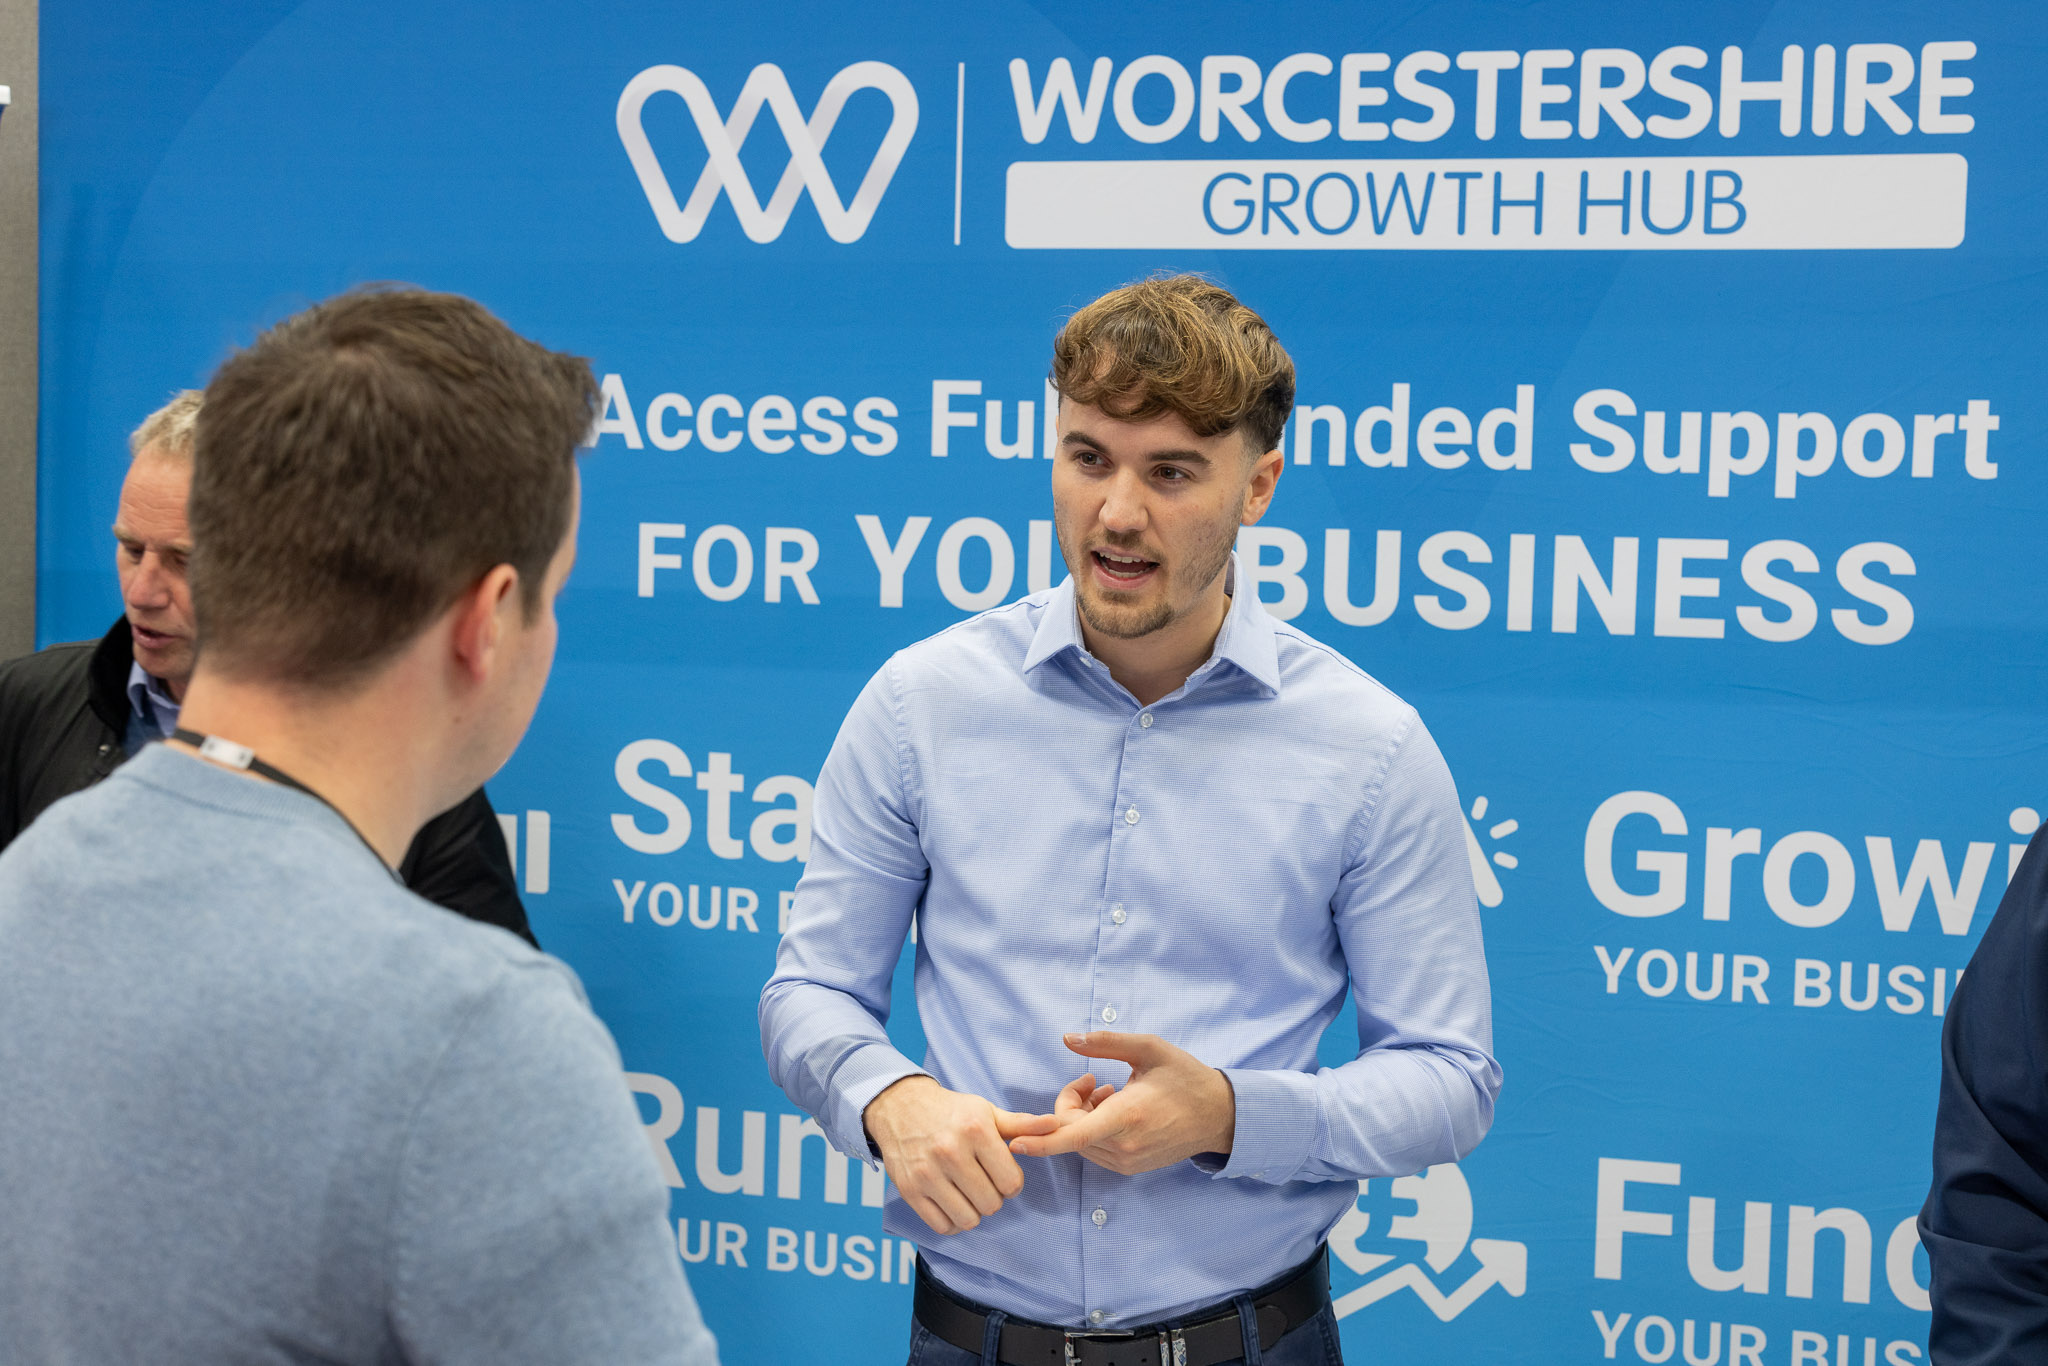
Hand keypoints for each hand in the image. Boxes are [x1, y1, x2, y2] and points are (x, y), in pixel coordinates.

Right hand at [863, 1075, 1059, 1234]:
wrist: (901, 1107)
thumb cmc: (952, 1112)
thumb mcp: (987, 1112)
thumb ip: (1022, 1124)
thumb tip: (1055, 1125)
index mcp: (975, 1130)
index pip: (1011, 1183)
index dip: (1012, 1183)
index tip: (1002, 1174)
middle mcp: (950, 1151)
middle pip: (991, 1204)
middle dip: (993, 1197)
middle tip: (984, 1183)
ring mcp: (927, 1173)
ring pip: (967, 1219)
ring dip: (973, 1212)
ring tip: (968, 1193)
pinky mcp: (909, 1190)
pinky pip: (941, 1226)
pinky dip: (951, 1221)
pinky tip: (952, 1203)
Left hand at [1006, 1032, 1235, 1175]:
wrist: (1218, 1116)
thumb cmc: (1185, 1077)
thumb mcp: (1148, 1048)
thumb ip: (1106, 1043)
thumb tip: (1068, 1038)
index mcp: (1128, 1116)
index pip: (1075, 1136)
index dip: (1042, 1141)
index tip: (1014, 1142)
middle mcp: (1125, 1146)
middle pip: (1070, 1132)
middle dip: (1068, 1103)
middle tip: (1091, 1078)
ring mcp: (1128, 1162)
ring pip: (1079, 1143)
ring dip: (1081, 1117)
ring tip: (1108, 1091)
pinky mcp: (1130, 1168)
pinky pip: (1094, 1150)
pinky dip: (1092, 1129)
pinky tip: (1114, 1108)